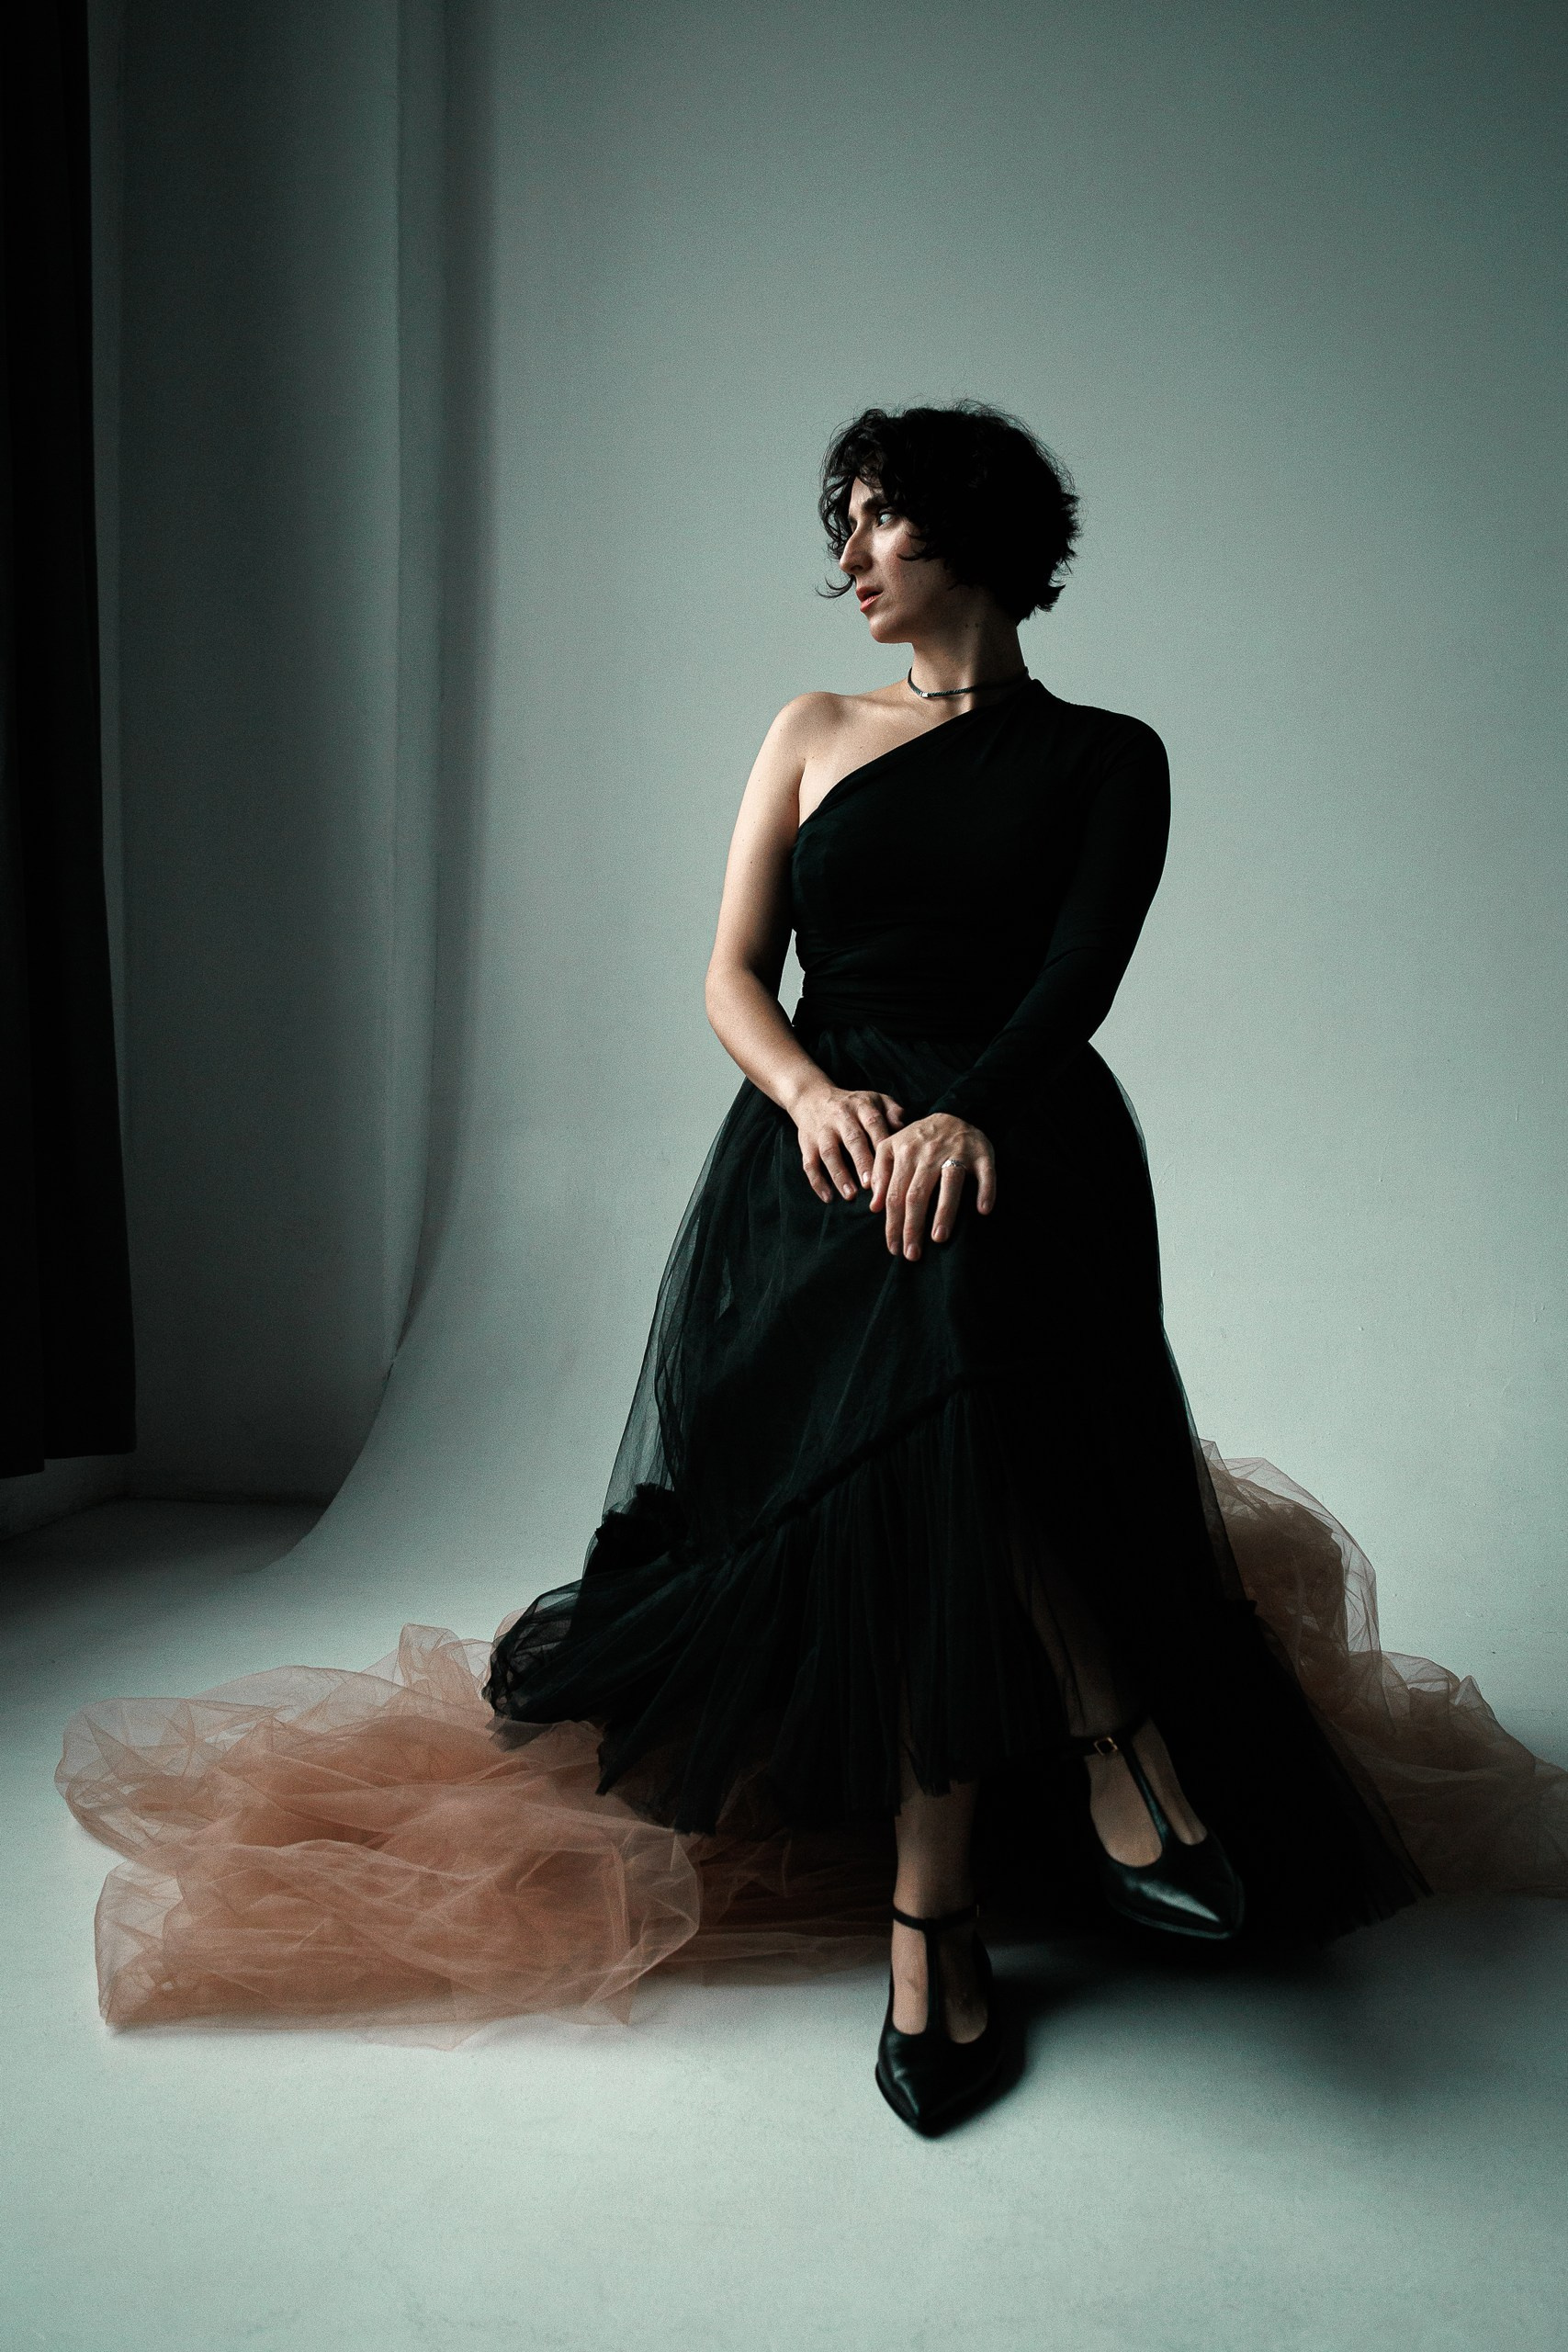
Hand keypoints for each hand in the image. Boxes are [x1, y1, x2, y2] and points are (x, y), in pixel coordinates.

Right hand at [792, 1084, 906, 1203]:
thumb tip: (902, 1127)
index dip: (881, 1142)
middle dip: (861, 1161)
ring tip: (851, 1195)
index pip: (873, 1123)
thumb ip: (892, 1110)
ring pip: (829, 1153)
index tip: (891, 1163)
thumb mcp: (874, 1099)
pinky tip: (828, 1198)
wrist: (812, 1097)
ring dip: (839, 1175)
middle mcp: (840, 1117)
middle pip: (852, 1139)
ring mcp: (822, 1131)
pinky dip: (817, 1182)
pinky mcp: (806, 1144)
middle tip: (871, 1184)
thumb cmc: (853, 1105)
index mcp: (861, 1106)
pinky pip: (809, 1164)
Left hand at [868, 1114, 995, 1259]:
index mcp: (905, 1153)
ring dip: (944, 1212)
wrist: (954, 1112)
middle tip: (912, 1254)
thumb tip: (874, 1207)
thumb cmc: (919, 1138)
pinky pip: (985, 1173)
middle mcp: (929, 1153)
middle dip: (912, 1227)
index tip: (893, 1248)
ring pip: (949, 1184)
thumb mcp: (892, 1148)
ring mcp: (957, 1152)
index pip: (895, 1194)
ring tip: (938, 1239)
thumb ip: (880, 1174)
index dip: (892, 1223)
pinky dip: (986, 1190)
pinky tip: (983, 1210)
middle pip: (917, 1194)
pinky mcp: (982, 1153)